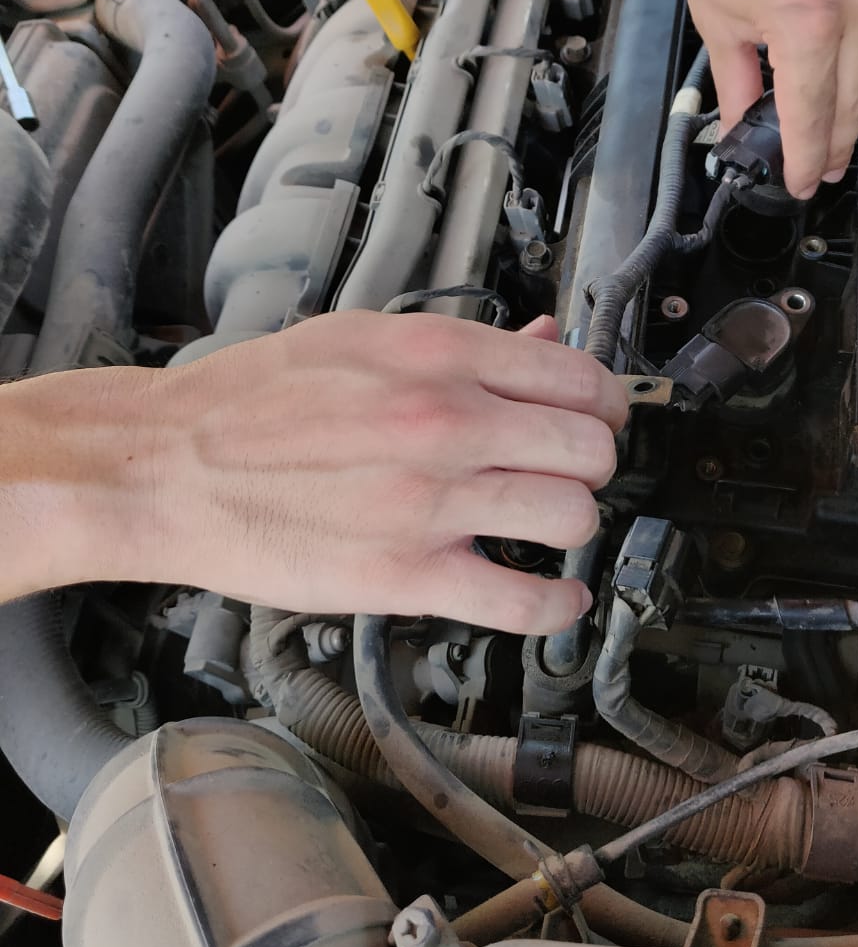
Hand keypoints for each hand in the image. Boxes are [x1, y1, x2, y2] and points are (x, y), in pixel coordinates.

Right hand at [9, 313, 626, 633]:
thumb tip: (544, 341)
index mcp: (436, 354)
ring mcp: (430, 501)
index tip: (594, 419)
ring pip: (572, 517)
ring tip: (549, 529)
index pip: (578, 377)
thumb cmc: (252, 403)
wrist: (168, 467)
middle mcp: (444, 421)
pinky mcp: (407, 576)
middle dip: (591, 464)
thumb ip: (463, 346)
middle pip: (590, 448)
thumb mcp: (362, 340)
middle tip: (569, 473)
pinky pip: (524, 602)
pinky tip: (552, 597)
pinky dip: (557, 606)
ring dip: (572, 527)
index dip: (600, 404)